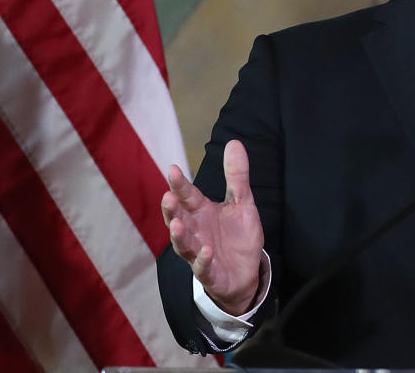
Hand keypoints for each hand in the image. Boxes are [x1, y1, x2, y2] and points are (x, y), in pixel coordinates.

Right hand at [161, 139, 264, 314]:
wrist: (247, 271)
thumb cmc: (237, 235)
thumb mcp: (242, 202)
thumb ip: (236, 175)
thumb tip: (234, 142)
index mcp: (201, 212)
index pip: (188, 196)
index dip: (180, 184)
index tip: (172, 168)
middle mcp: (196, 231)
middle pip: (179, 219)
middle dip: (171, 209)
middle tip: (167, 196)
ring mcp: (200, 253)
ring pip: (184, 244)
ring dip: (179, 236)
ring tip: (176, 224)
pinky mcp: (210, 273)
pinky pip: (203, 267)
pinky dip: (203, 260)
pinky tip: (206, 250)